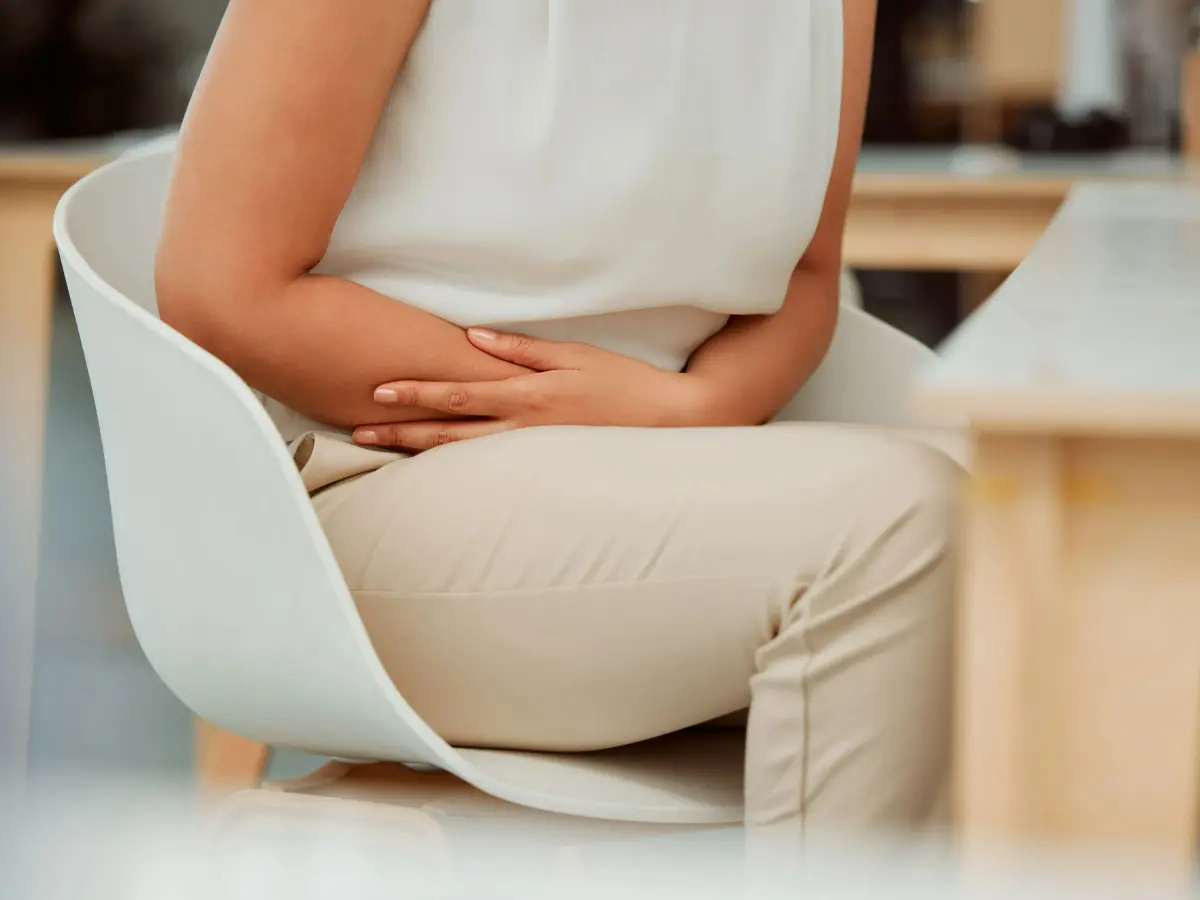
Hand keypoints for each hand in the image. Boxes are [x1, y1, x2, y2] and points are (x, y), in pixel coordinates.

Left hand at [354, 328, 705, 449]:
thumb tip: (472, 337)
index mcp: (527, 396)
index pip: (458, 394)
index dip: (416, 393)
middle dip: (400, 432)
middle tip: (357, 433)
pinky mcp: (541, 465)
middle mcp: (521, 430)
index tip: (377, 390)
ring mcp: (530, 453)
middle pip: (448, 433)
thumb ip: (521, 349)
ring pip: (462, 455)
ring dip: (418, 452)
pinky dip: (454, 466)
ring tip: (381, 449)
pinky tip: (431, 467)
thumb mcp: (575, 355)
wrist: (668, 422)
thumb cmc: (624, 382)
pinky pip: (488, 466)